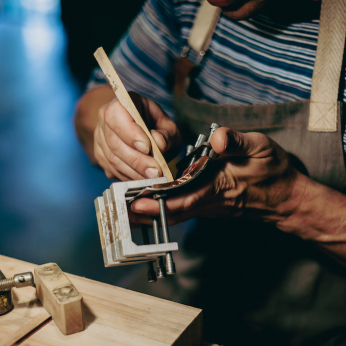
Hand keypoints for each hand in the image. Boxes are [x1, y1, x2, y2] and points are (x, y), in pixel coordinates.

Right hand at [93, 92, 180, 179]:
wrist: (145, 133)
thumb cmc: (156, 127)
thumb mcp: (168, 126)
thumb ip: (166, 134)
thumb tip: (159, 143)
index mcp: (122, 103)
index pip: (116, 115)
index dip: (130, 133)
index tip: (147, 147)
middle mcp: (105, 119)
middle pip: (114, 142)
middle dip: (137, 160)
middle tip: (155, 171)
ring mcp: (100, 138)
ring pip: (112, 159)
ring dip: (134, 171)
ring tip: (153, 177)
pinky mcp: (101, 157)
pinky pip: (112, 170)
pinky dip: (129, 177)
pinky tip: (143, 178)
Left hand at [129, 127, 305, 225]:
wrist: (284, 197)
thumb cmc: (273, 171)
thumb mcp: (261, 147)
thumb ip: (238, 143)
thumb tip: (218, 140)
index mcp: (219, 186)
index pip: (184, 198)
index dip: (159, 202)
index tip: (136, 203)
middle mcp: (210, 201)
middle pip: (173, 211)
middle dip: (147, 211)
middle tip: (121, 208)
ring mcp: (209, 205)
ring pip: (177, 213)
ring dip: (153, 211)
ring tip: (128, 205)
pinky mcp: (210, 204)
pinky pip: (184, 209)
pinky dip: (165, 207)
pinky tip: (152, 201)